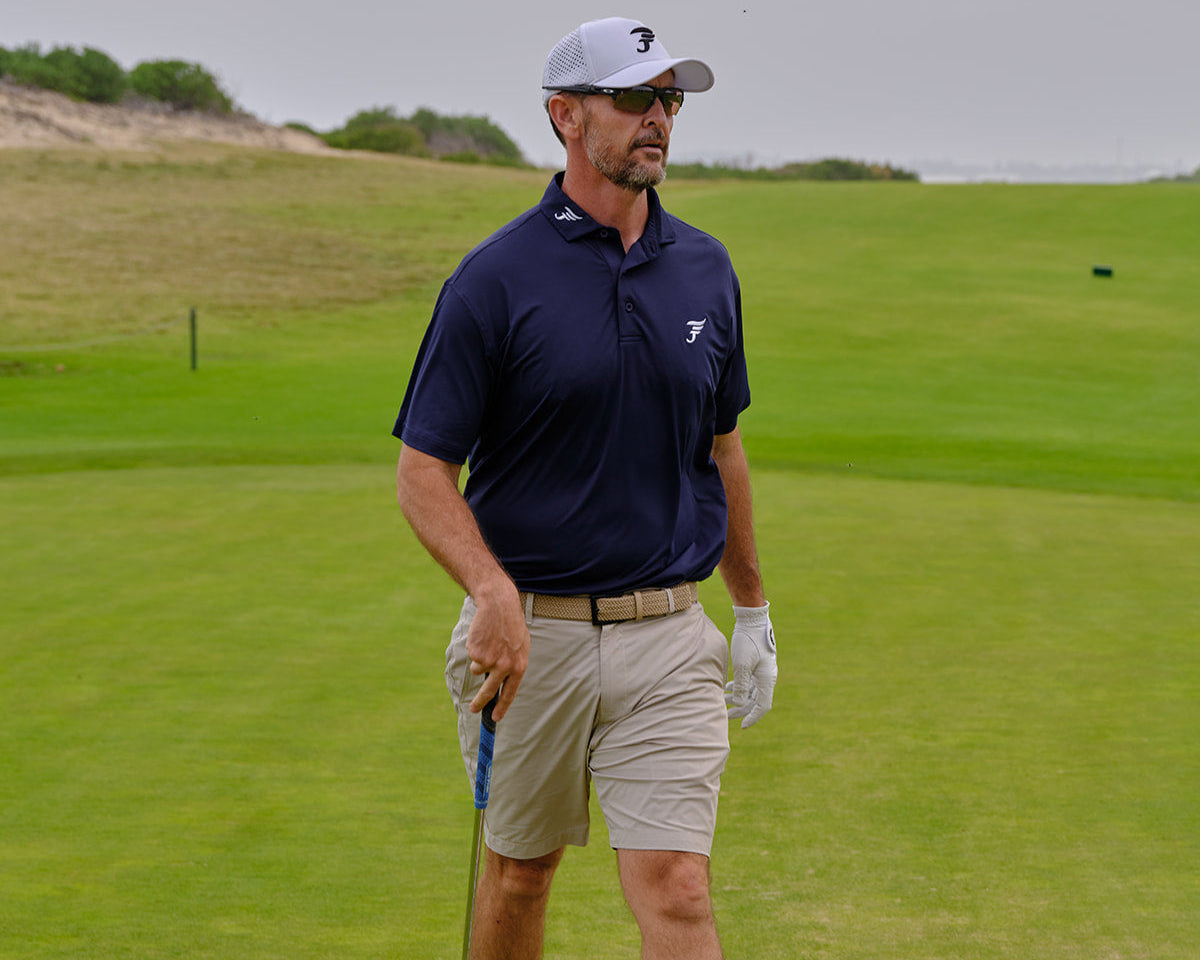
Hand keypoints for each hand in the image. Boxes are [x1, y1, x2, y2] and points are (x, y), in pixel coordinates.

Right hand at [465, 581, 528, 721]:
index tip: (496, 718)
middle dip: (480, 702)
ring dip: (479, 659)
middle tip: (473, 709)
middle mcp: (505, 667)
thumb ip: (513, 664)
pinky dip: (474, 648)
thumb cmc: (511, 625)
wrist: (499, 606)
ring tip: (488, 642)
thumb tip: (505, 682)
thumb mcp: (520, 646)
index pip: (511, 692)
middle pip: (490, 691)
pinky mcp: (476, 654)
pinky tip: (482, 636)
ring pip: (477, 670)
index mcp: (519, 666)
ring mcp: (490, 661)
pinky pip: (472, 657)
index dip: (502, 706)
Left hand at [725, 602, 776, 728]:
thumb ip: (742, 685)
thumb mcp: (742, 664)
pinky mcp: (757, 663)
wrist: (753, 620)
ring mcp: (762, 670)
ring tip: (723, 701)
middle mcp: (767, 677)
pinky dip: (739, 687)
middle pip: (755, 700)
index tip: (742, 727)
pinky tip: (728, 688)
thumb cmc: (748, 641)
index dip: (752, 717)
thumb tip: (740, 703)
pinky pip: (749, 681)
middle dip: (741, 709)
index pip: (762, 706)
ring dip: (738, 697)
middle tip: (725, 715)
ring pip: (751, 691)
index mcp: (767, 679)